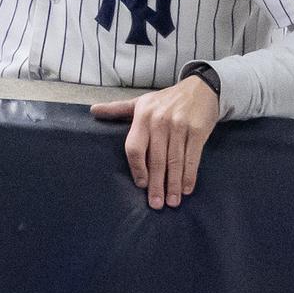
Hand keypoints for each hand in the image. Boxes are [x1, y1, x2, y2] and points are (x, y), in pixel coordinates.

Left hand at [90, 75, 220, 209]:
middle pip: (156, 159)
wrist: (201, 88)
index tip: (140, 185)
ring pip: (175, 162)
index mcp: (143, 115)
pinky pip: (192, 158)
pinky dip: (189, 175)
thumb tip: (92, 111)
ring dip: (173, 185)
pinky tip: (186, 189)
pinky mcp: (198, 130)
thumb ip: (118, 109)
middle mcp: (160, 121)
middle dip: (156, 185)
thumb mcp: (141, 102)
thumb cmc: (167, 99)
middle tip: (156, 204)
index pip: (135, 148)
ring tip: (172, 202)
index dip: (137, 169)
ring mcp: (180, 126)